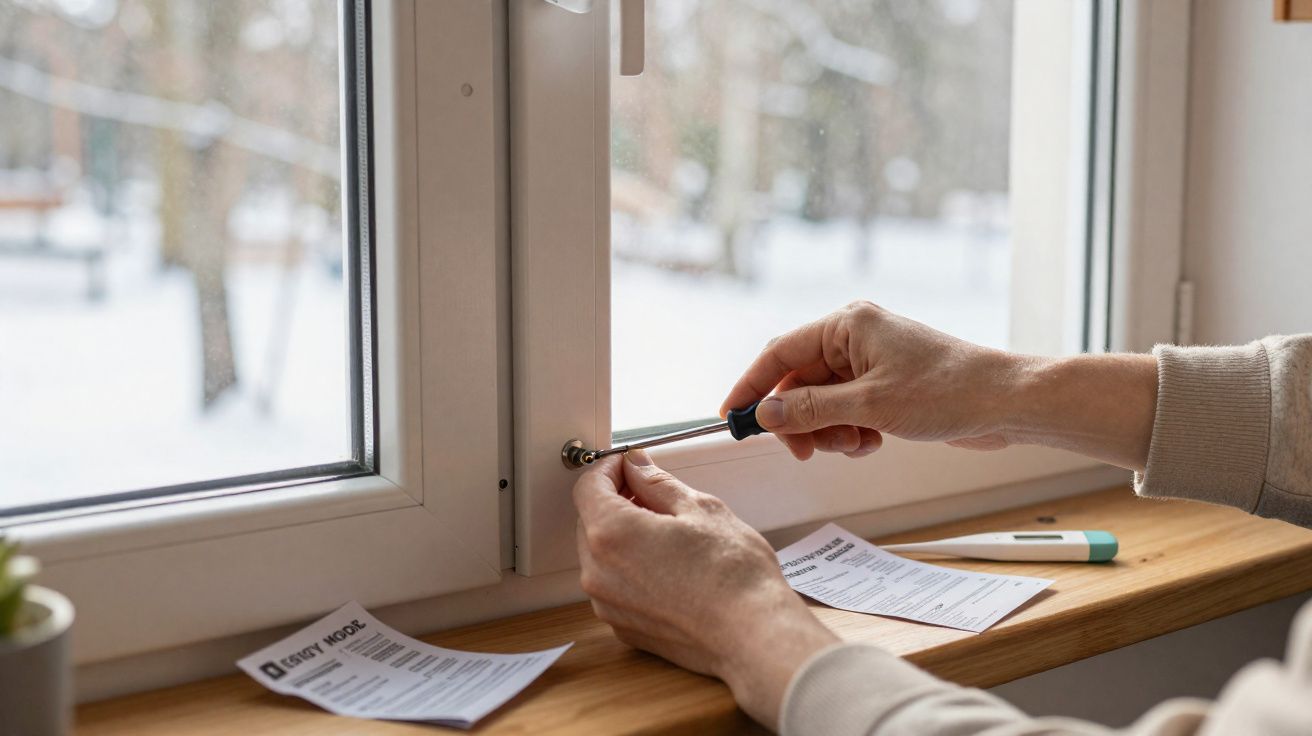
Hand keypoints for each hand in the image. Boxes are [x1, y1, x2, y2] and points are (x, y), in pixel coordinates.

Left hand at [573, 451, 838, 728]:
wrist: (753, 636)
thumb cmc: (733, 574)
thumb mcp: (699, 508)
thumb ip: (657, 483)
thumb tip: (636, 466)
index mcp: (612, 533)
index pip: (588, 487)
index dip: (608, 469)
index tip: (630, 465)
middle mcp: (598, 572)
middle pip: (590, 520)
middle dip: (616, 500)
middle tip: (652, 493)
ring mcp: (608, 604)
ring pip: (600, 555)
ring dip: (622, 536)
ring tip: (666, 531)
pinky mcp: (623, 626)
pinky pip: (613, 586)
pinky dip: (629, 568)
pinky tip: (667, 564)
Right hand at [720, 301, 1158, 470]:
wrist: (1007, 403)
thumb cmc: (948, 391)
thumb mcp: (869, 406)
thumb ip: (809, 409)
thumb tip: (765, 413)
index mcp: (846, 324)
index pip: (778, 353)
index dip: (751, 387)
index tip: (732, 417)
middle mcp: (855, 337)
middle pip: (798, 381)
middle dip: (799, 420)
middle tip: (804, 450)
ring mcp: (871, 361)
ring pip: (821, 401)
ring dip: (828, 430)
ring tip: (855, 443)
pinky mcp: (886, 384)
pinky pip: (846, 410)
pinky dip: (850, 431)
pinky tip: (873, 442)